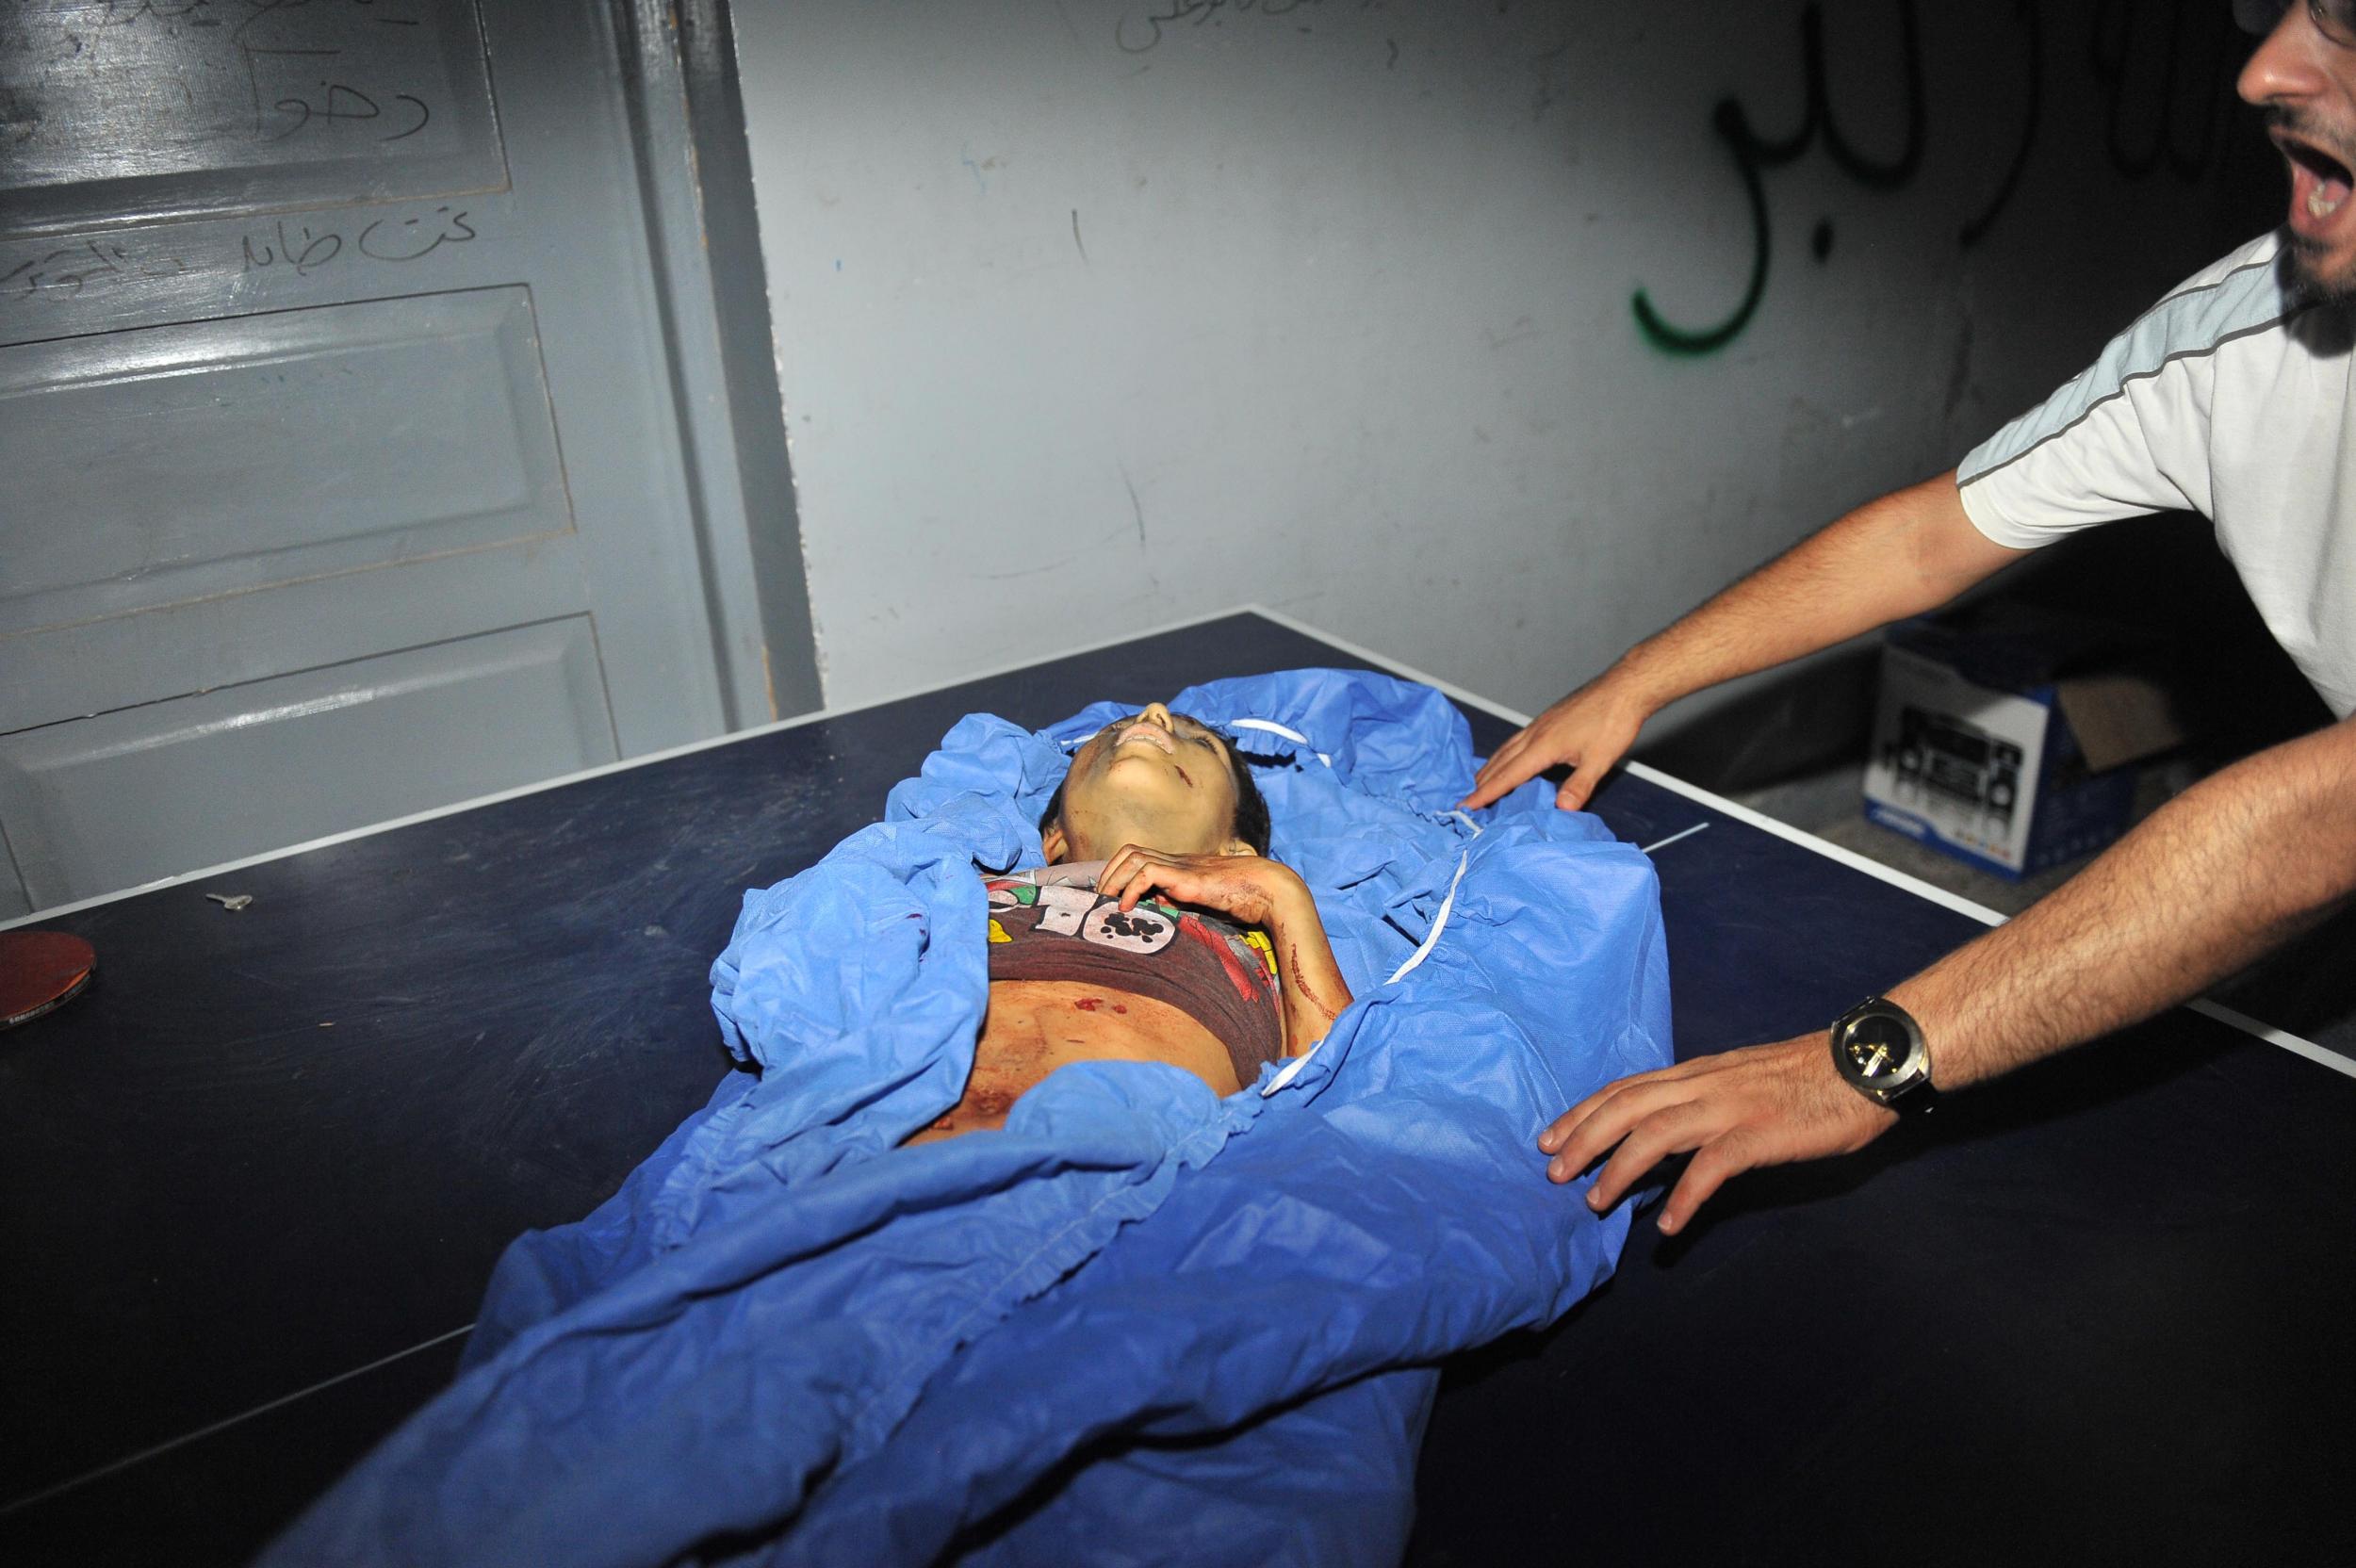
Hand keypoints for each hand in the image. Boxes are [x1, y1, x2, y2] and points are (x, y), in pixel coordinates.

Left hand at [1097, 846, 1304, 928]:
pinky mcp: (1188, 877)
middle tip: (1101, 899)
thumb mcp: (1203, 904)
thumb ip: (1180, 902)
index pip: (1137, 856)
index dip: (1117, 871)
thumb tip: (1157, 906)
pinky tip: (1130, 907)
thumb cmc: (1242, 899)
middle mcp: (1177, 861)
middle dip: (1108, 874)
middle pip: (1129, 850)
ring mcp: (1182, 866)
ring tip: (1108, 903)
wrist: (1268, 889)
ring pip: (1133, 856)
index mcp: (1179, 866)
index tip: (1108, 896)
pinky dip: (1132, 888)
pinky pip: (1148, 872)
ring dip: (1114, 879)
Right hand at [1459, 676, 1647, 811]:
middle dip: (1482, 782)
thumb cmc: (1613, 722)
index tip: (1466, 805)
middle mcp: (1535, 733)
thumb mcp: (1600, 759)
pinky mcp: (1548, 718)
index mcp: (1543, 746)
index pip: (1508, 775)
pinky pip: (1517, 739)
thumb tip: (1562, 809)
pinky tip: (1511, 755)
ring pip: (1507, 748)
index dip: (1486, 792)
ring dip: (1491, 766)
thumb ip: (1579, 785)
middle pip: (1500, 761)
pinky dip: (1505, 752)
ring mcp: (1540, 723)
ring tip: (1480, 780)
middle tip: (1466, 799)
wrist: (1623, 687)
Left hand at [1537, 1035, 1895, 1233]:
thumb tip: (1665, 1132)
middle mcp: (1704, 1084)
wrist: (1863, 1064)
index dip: (1582, 1112)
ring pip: (1656, 1133)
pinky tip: (1669, 1226)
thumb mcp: (1740, 1079)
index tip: (1548, 1137)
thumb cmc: (1806, 1076)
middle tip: (1552, 1172)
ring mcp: (1731, 1107)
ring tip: (1594, 1200)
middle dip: (1582, 1138)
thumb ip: (1702, 1100)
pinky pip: (1712, 1167)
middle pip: (1626, 1107)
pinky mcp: (1761, 1133)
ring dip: (1619, 1168)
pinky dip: (1685, 1197)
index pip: (1625, 1088)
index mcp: (1697, 1072)